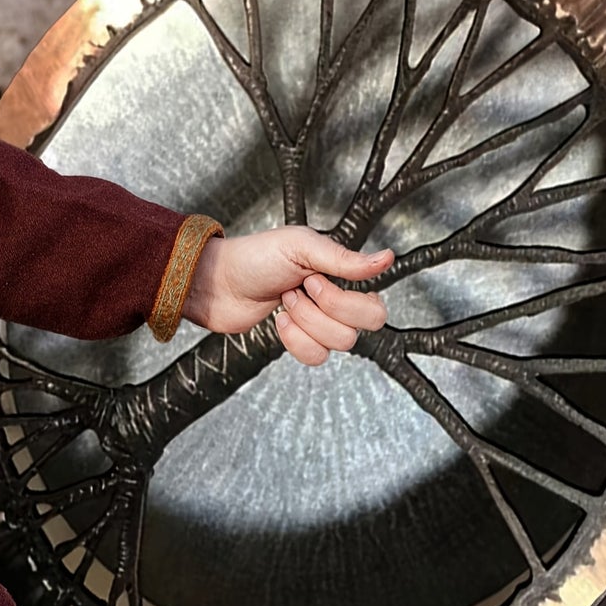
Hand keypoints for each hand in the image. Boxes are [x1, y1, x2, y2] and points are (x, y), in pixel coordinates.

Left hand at [182, 226, 392, 365]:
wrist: (218, 283)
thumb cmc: (255, 257)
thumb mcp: (302, 248)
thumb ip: (346, 260)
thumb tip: (386, 258)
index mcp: (342, 274)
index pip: (374, 305)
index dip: (346, 300)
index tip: (315, 280)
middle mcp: (336, 300)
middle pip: (362, 329)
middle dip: (325, 312)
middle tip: (299, 291)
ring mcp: (319, 322)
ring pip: (337, 344)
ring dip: (305, 322)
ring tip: (284, 301)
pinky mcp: (300, 340)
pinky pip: (316, 357)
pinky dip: (295, 340)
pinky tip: (280, 321)